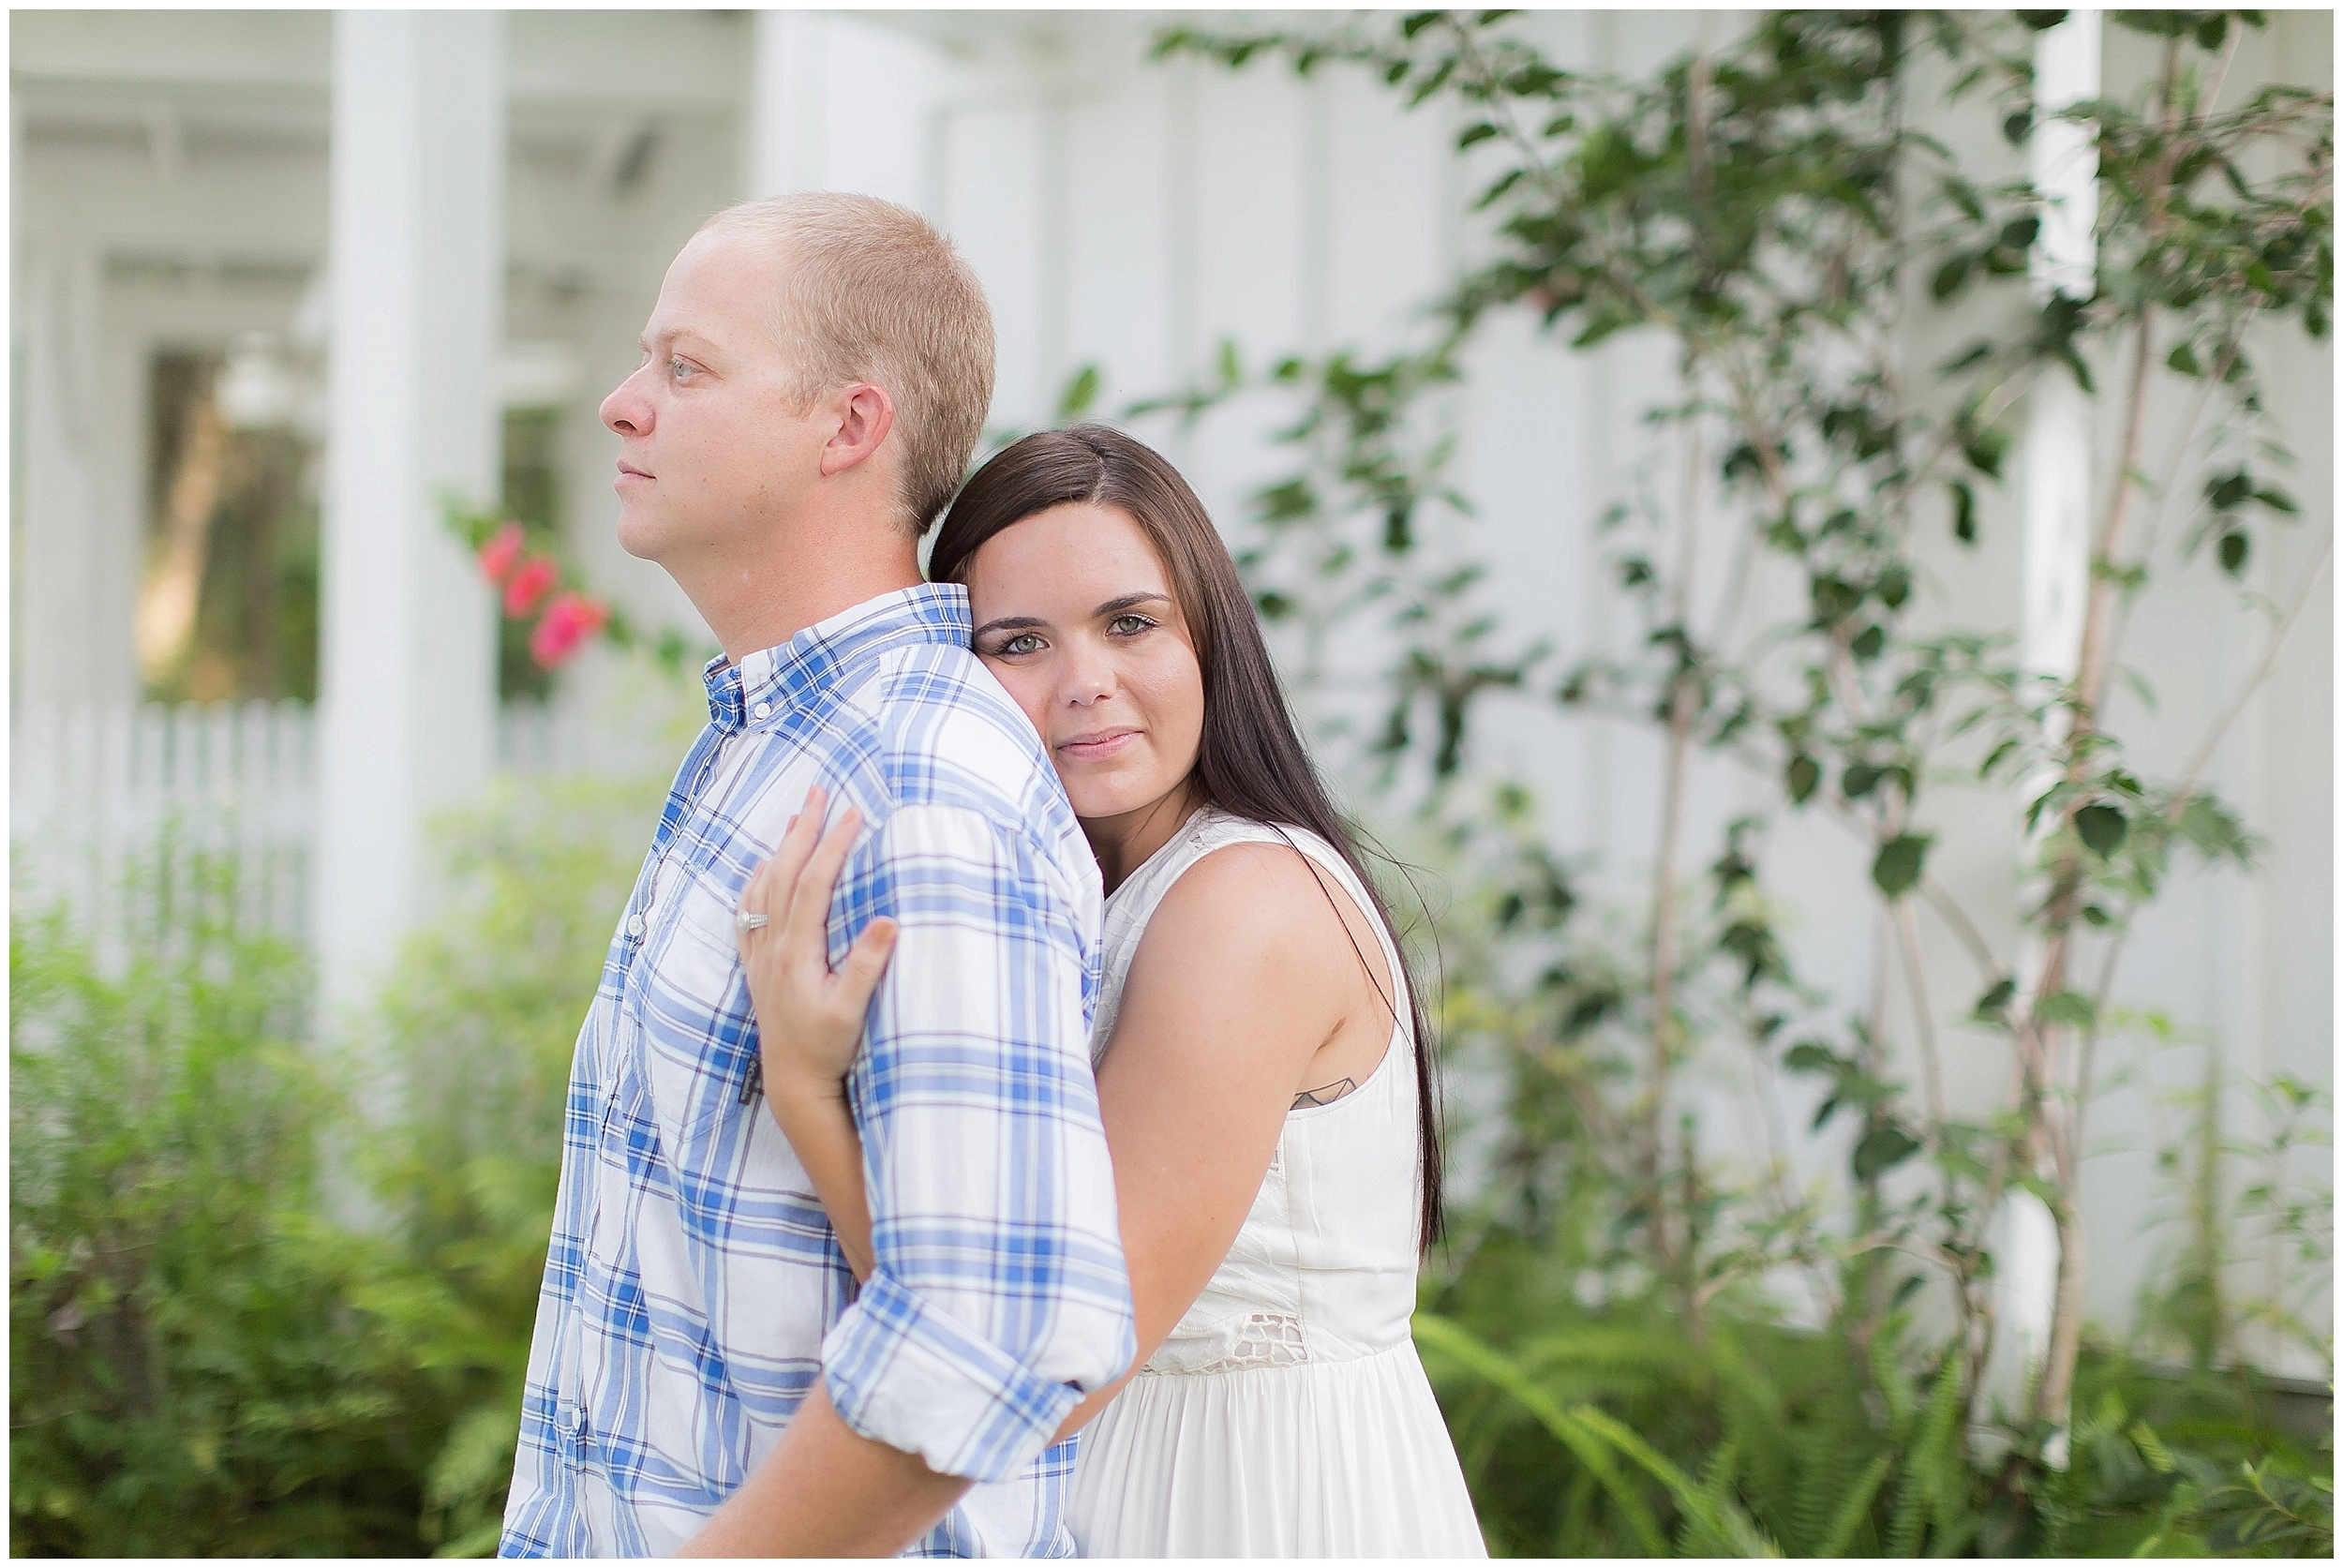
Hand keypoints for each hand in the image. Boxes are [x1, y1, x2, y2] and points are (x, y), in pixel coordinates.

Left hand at [737, 786, 898, 1108]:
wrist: (794, 1085)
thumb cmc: (828, 1050)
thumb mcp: (853, 1010)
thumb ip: (867, 964)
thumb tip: (889, 919)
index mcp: (797, 952)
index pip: (813, 884)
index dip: (833, 846)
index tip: (854, 813)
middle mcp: (773, 948)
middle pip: (784, 874)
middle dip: (803, 830)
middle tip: (819, 792)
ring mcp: (762, 958)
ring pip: (765, 888)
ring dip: (781, 848)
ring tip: (796, 816)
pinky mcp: (758, 970)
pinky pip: (749, 914)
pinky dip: (755, 884)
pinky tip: (760, 869)